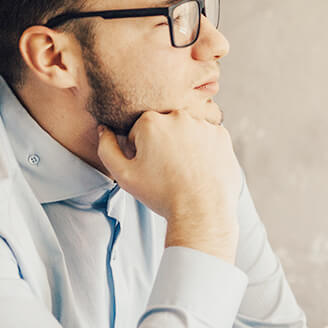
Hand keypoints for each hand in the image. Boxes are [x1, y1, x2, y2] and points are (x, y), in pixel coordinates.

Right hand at [97, 109, 240, 261]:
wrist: (202, 211)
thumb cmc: (161, 195)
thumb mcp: (123, 175)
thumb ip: (107, 147)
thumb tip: (104, 128)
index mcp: (151, 121)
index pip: (139, 131)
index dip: (141, 151)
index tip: (150, 167)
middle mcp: (178, 116)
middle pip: (164, 128)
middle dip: (163, 145)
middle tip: (168, 171)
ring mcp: (203, 124)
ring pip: (187, 132)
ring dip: (184, 146)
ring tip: (186, 171)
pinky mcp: (222, 136)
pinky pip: (207, 138)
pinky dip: (204, 150)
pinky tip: (201, 169)